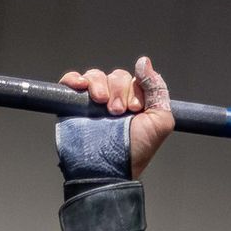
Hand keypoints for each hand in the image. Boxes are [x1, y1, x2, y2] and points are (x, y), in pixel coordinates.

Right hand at [59, 56, 174, 176]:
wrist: (107, 168)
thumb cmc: (135, 150)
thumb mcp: (159, 122)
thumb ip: (158, 90)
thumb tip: (144, 61)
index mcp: (135, 103)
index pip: (135, 79)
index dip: (136, 89)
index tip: (135, 110)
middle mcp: (115, 101)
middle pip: (116, 76)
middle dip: (119, 91)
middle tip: (117, 112)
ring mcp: (93, 103)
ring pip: (96, 75)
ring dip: (100, 86)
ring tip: (102, 105)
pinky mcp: (74, 104)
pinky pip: (71, 80)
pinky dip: (74, 78)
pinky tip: (80, 86)